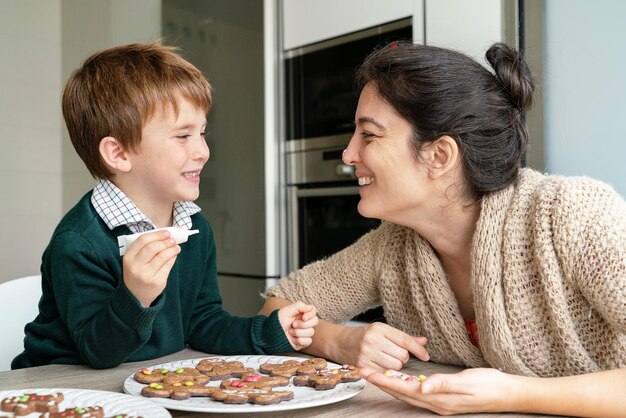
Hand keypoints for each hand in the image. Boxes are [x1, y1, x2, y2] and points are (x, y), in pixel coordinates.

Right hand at [122, 229, 180, 306]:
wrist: (135, 295)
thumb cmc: (137, 272)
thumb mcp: (134, 260)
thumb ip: (145, 248)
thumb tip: (165, 235)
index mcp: (128, 258)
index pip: (143, 240)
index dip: (157, 234)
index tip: (166, 232)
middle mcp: (135, 266)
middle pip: (153, 247)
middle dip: (165, 241)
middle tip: (172, 240)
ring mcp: (146, 275)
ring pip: (163, 256)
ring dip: (172, 249)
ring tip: (176, 247)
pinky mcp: (157, 282)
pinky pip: (168, 266)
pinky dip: (173, 258)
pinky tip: (174, 255)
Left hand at [277, 302, 318, 349]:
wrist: (272, 334)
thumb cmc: (278, 321)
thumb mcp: (287, 311)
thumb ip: (299, 306)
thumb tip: (310, 307)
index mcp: (302, 313)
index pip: (313, 311)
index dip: (310, 314)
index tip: (303, 317)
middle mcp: (305, 322)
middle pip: (315, 321)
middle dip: (303, 324)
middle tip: (293, 324)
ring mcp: (305, 332)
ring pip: (311, 332)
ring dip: (298, 332)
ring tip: (290, 332)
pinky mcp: (303, 342)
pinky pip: (308, 341)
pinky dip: (299, 340)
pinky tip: (293, 339)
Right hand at [337, 322, 428, 369]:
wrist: (339, 342)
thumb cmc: (363, 336)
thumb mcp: (382, 331)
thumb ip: (403, 337)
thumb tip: (423, 341)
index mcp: (379, 328)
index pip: (405, 340)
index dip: (418, 349)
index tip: (426, 356)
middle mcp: (373, 340)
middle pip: (402, 355)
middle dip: (402, 357)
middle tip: (392, 353)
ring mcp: (367, 354)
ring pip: (395, 366)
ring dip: (394, 365)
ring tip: (385, 358)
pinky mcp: (363, 366)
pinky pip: (384, 373)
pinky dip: (385, 370)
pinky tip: (378, 364)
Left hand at [360, 367, 516, 414]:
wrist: (509, 393)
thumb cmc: (490, 385)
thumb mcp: (467, 382)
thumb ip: (443, 384)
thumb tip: (422, 389)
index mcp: (440, 400)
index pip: (405, 390)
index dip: (385, 382)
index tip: (369, 373)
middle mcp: (437, 404)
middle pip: (403, 394)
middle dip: (382, 384)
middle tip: (364, 372)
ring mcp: (441, 403)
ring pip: (409, 395)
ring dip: (391, 386)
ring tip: (376, 377)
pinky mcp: (445, 399)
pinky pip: (419, 394)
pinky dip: (405, 387)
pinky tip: (402, 382)